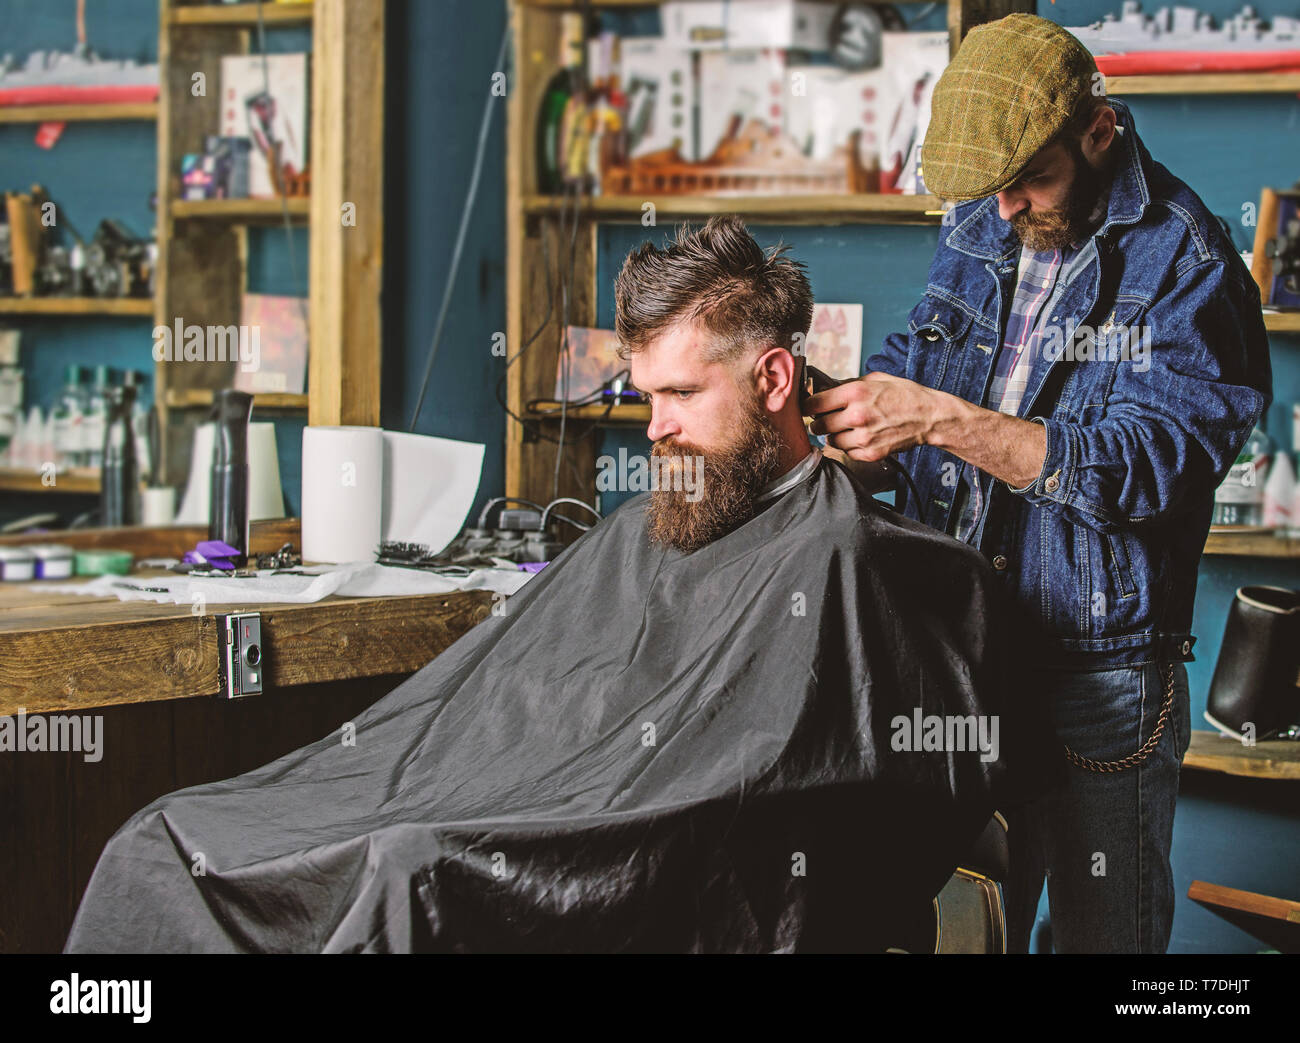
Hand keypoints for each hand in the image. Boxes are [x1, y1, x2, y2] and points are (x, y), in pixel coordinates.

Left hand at [805, 372, 941, 460]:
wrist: (929, 417)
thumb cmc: (904, 395)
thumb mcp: (876, 379)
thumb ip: (848, 384)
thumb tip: (824, 390)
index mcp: (855, 392)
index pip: (814, 403)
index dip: (807, 406)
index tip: (808, 408)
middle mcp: (857, 415)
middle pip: (818, 425)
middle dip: (819, 422)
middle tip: (825, 420)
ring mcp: (864, 437)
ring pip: (830, 441)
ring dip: (834, 435)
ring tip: (847, 428)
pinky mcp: (871, 453)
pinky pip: (847, 452)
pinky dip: (849, 446)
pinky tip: (860, 437)